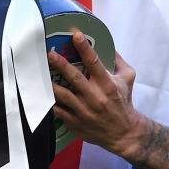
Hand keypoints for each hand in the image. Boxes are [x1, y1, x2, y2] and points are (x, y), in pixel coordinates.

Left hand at [46, 31, 142, 155]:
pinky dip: (49, 103)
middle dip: (61, 64)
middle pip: (75, 78)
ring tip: (40, 73)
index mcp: (108, 84)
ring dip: (51, 84)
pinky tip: (40, 94)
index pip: (95, 63)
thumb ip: (118, 60)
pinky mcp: (76, 122)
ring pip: (63, 95)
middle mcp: (96, 97)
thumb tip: (107, 43)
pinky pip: (58, 111)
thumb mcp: (127, 78)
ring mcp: (84, 111)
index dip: (85, 48)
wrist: (123, 133)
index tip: (76, 35)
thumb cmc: (123, 102)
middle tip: (50, 54)